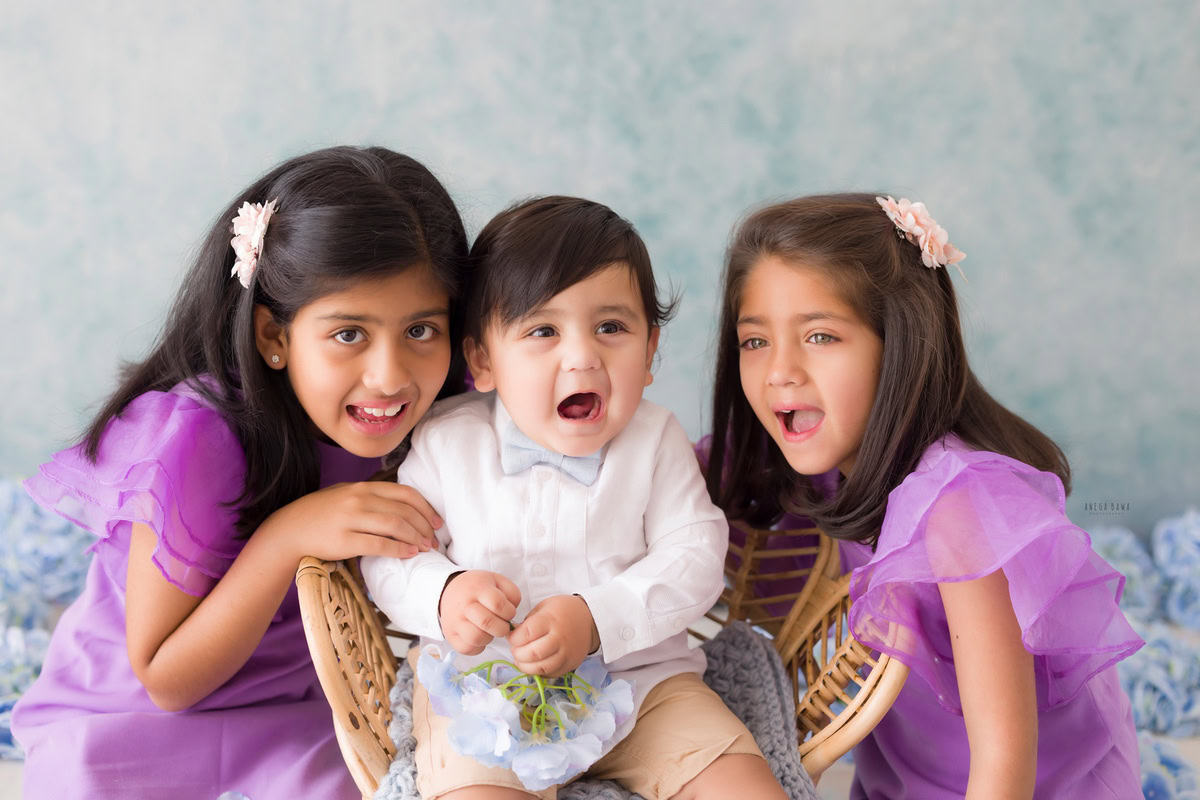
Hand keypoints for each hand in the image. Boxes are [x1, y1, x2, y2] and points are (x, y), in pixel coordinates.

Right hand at [261, 481, 441, 565]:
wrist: (290, 529)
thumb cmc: (322, 513)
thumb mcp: (347, 494)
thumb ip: (372, 496)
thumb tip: (404, 505)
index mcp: (364, 487)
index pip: (405, 493)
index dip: (426, 508)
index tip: (437, 521)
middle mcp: (360, 499)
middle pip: (404, 511)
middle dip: (424, 527)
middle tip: (434, 540)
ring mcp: (351, 519)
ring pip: (395, 526)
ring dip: (415, 538)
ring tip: (424, 548)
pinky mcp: (345, 540)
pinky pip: (379, 545)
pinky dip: (398, 550)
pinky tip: (408, 554)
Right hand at [439, 570, 521, 655]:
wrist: (450, 591)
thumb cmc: (478, 588)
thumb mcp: (497, 580)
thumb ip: (511, 592)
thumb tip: (513, 610)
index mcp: (478, 589)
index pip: (498, 604)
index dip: (509, 612)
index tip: (509, 612)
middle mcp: (464, 605)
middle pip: (487, 622)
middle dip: (502, 628)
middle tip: (502, 625)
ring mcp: (455, 621)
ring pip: (476, 638)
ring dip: (489, 638)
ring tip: (490, 631)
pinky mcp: (450, 635)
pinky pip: (467, 648)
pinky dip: (478, 647)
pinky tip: (481, 636)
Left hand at [508, 594, 598, 676]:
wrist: (590, 619)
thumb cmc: (563, 610)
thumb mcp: (544, 607)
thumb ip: (529, 621)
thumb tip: (514, 636)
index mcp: (551, 620)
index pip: (527, 633)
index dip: (514, 638)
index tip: (512, 637)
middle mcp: (559, 638)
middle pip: (533, 653)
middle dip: (518, 654)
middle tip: (515, 650)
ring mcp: (566, 653)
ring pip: (541, 667)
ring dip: (526, 666)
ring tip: (521, 660)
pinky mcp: (570, 664)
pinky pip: (551, 674)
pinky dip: (539, 672)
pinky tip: (534, 665)